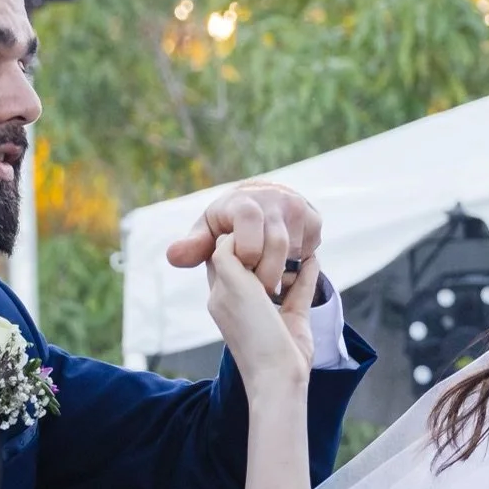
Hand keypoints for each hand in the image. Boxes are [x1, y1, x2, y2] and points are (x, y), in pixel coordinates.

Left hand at [166, 178, 323, 323]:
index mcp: (244, 202)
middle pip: (277, 244)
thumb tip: (173, 256)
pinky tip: (284, 268)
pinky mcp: (315, 220)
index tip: (243, 267)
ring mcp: (297, 209)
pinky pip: (310, 251)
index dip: (247, 250)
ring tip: (268, 281)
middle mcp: (273, 200)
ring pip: (295, 251)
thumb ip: (194, 248)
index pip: (250, 221)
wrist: (261, 208)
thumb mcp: (208, 237)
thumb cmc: (229, 230)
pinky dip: (299, 267)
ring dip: (283, 273)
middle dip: (267, 273)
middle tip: (257, 289)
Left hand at [203, 230, 314, 402]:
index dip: (237, 240)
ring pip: (279, 275)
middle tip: (277, 232)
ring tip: (297, 243)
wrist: (278, 375)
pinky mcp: (293, 319)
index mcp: (222, 294)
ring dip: (288, 259)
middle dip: (265, 247)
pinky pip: (299, 290)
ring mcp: (269, 310)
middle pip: (253, 262)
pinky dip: (306, 274)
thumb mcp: (231, 284)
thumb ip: (227, 256)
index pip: (224, 256)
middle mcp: (243, 300)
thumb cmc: (252, 330)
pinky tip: (313, 259)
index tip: (252, 228)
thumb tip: (232, 237)